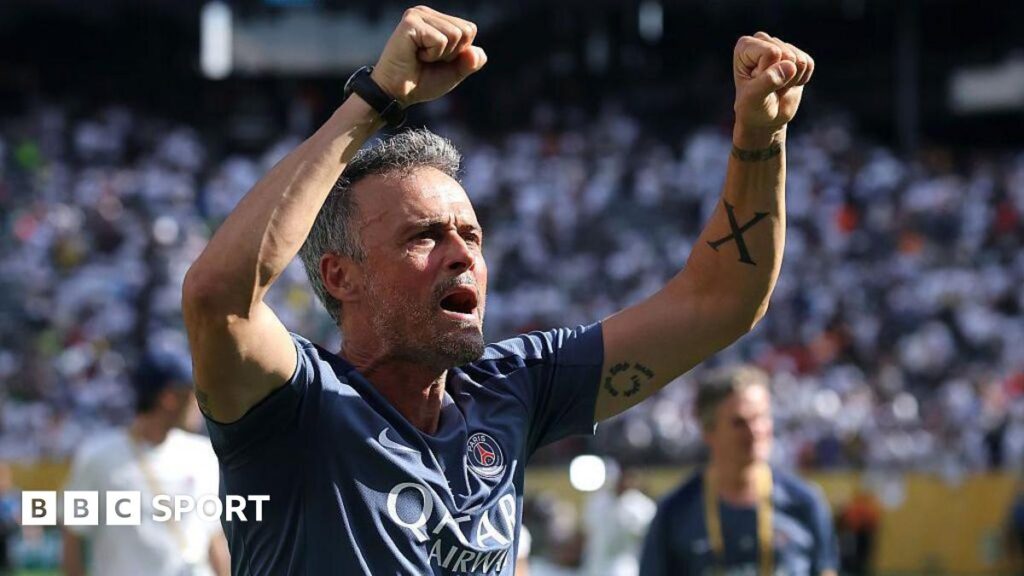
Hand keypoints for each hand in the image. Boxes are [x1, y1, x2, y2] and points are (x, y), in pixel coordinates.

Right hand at [371, 6, 486, 106]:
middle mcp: (427, 13)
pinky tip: (415, 55)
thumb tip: (477, 52)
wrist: (396, 94)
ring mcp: (418, 15)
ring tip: (420, 57)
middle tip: (428, 59)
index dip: (460, 52)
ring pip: (455, 34)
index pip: (469, 29)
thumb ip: (471, 62)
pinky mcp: (410, 23)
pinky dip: (431, 55)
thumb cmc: (422, 81)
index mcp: (437, 19)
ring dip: (440, 55)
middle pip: (465, 31)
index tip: (438, 60)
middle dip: (452, 53)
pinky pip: (440, 40)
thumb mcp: (454, 72)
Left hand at [732, 32, 813, 140]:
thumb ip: (768, 81)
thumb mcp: (754, 98)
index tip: (757, 85)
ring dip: (791, 79)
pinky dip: (801, 79)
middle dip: (781, 77)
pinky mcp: (797, 55)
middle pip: (787, 54)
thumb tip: (790, 66)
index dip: (768, 74)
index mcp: (745, 46)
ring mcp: (781, 46)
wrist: (765, 119)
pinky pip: (809, 64)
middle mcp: (762, 41)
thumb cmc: (753, 108)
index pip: (771, 53)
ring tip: (777, 86)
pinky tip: (788, 83)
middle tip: (769, 88)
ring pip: (799, 60)